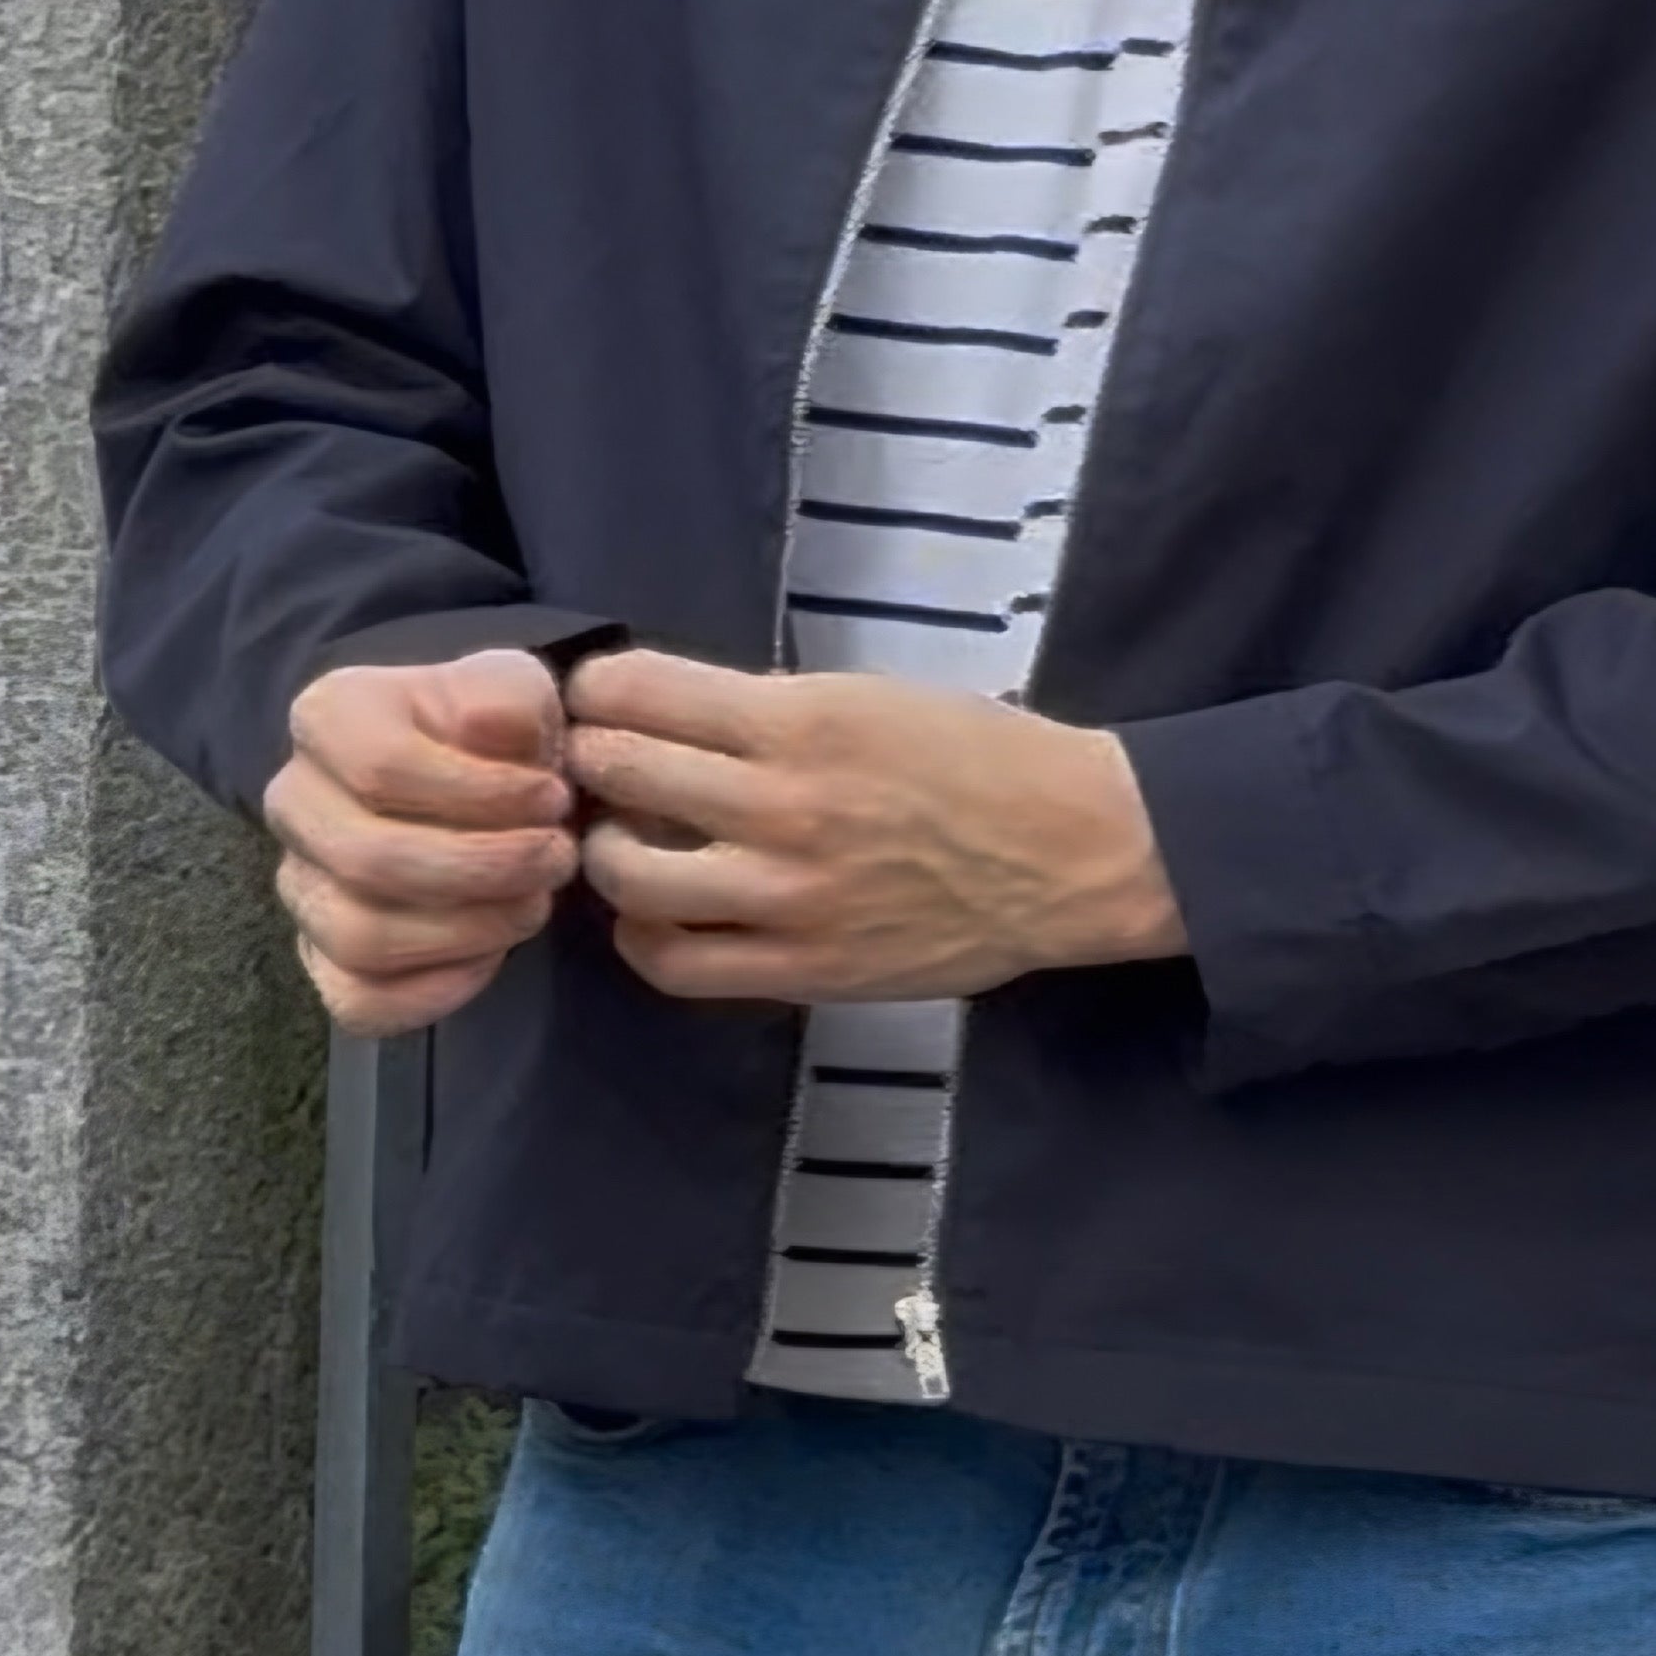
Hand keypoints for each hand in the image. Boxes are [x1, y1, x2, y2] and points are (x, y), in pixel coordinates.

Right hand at [268, 646, 582, 1036]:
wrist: (477, 773)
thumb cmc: (491, 724)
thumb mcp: (512, 685)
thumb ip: (506, 700)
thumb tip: (495, 730)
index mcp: (327, 717)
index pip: (383, 767)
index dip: (480, 793)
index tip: (553, 798)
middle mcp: (294, 803)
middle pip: (369, 859)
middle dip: (483, 868)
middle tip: (558, 857)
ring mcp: (300, 886)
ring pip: (361, 937)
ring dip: (468, 929)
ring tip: (535, 902)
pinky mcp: (321, 958)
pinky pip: (360, 1000)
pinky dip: (434, 990)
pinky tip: (492, 954)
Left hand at [561, 651, 1187, 1004]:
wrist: (1068, 851)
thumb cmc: (981, 757)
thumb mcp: (872, 697)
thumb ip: (773, 712)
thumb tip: (679, 721)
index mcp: (801, 721)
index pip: (644, 693)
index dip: (599, 687)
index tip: (594, 693)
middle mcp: (780, 806)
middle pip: (621, 772)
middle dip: (587, 755)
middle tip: (587, 758)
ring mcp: (785, 896)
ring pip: (629, 876)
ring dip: (606, 848)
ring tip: (618, 838)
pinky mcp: (801, 968)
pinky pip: (677, 964)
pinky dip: (642, 937)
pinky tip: (652, 915)